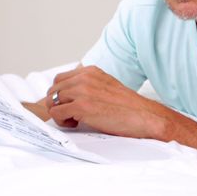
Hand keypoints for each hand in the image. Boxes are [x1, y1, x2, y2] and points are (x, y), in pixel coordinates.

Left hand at [45, 66, 162, 138]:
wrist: (144, 116)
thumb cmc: (128, 107)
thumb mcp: (107, 86)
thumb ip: (89, 86)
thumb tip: (70, 96)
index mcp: (91, 72)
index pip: (60, 79)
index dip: (61, 94)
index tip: (69, 103)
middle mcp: (85, 78)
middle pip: (53, 89)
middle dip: (58, 104)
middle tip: (71, 114)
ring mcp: (82, 91)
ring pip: (52, 101)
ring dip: (60, 113)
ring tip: (75, 119)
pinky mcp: (81, 106)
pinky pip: (56, 113)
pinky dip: (62, 121)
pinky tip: (77, 123)